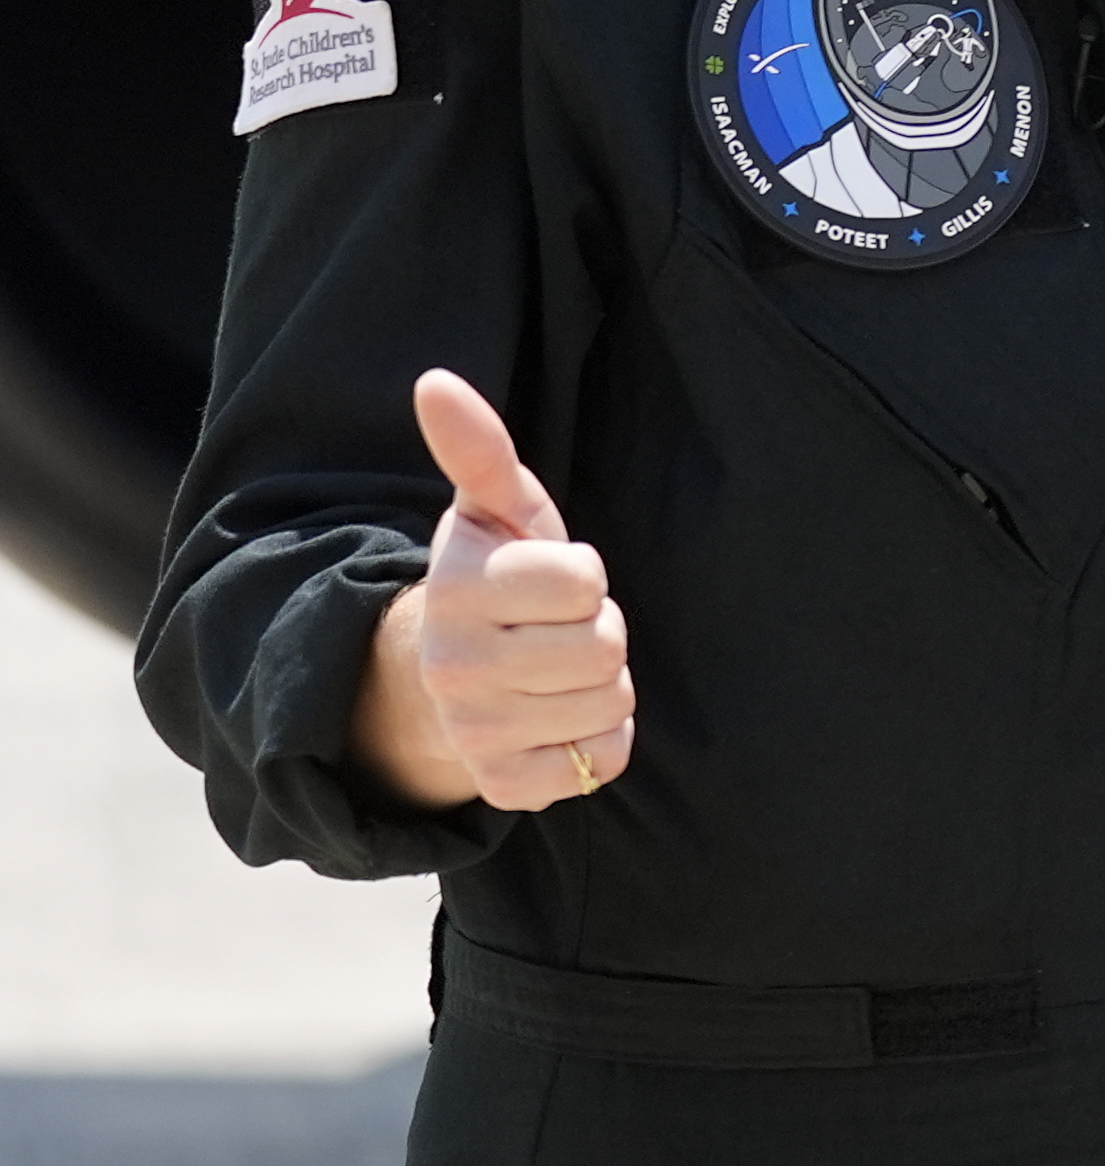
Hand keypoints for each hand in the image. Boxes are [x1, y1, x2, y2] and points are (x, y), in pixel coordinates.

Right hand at [353, 371, 631, 815]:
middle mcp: (454, 666)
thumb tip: (434, 380)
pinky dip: (598, 740)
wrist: (448, 678)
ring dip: (601, 685)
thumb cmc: (498, 580)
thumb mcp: (496, 512)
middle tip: (554, 629)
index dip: (581, 576)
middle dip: (597, 631)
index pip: (581, 581)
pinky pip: (602, 759)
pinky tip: (556, 719)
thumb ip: (479, 449)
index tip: (548, 579)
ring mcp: (474, 732)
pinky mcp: (504, 785)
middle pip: (603, 644)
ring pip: (609, 701)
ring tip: (554, 670)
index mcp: (458, 590)